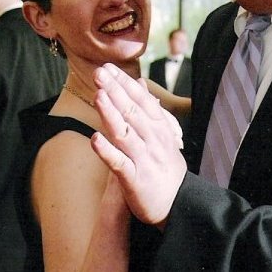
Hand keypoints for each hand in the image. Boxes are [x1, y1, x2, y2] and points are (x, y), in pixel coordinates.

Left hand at [90, 63, 186, 227]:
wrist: (177, 203)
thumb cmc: (165, 164)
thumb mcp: (163, 132)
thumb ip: (149, 107)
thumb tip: (139, 82)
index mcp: (160, 127)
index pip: (141, 99)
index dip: (124, 83)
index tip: (108, 68)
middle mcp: (153, 139)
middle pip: (132, 111)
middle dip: (115, 91)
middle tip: (99, 73)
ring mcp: (144, 158)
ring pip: (125, 133)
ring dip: (111, 114)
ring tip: (99, 96)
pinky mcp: (134, 179)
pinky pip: (119, 163)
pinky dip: (107, 151)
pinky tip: (94, 139)